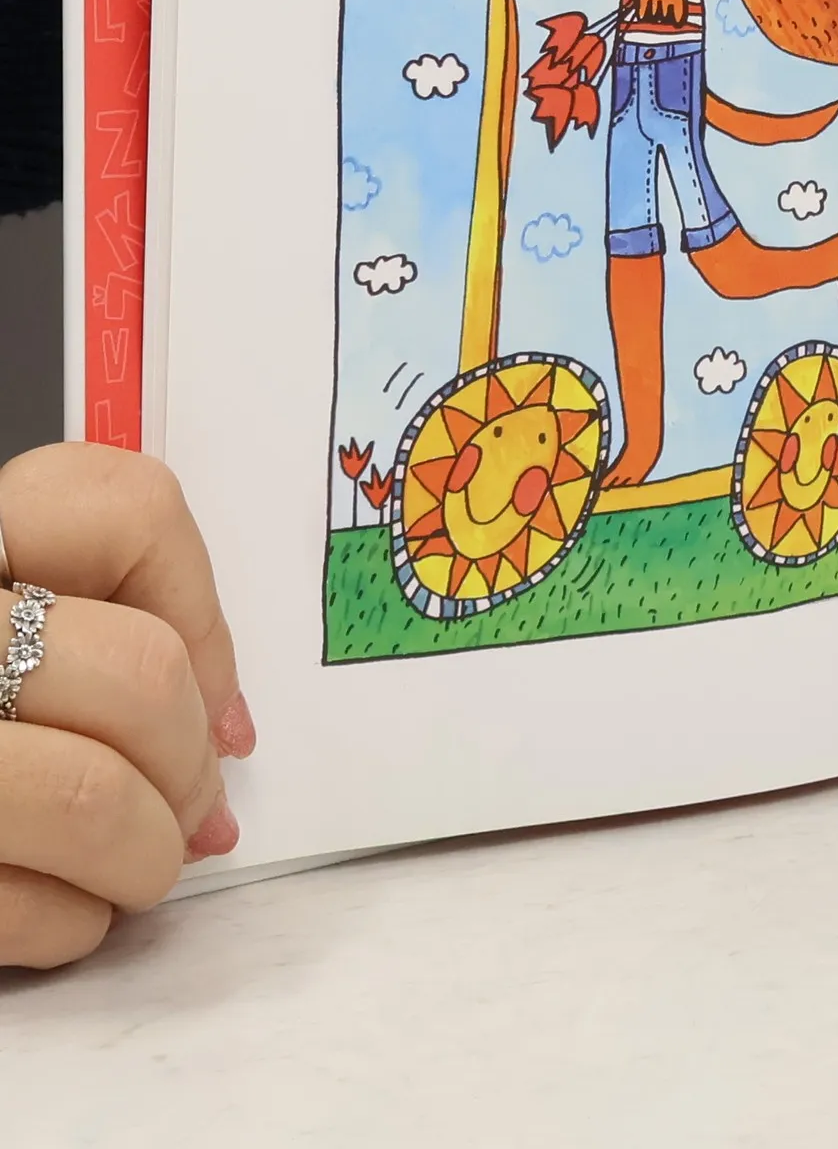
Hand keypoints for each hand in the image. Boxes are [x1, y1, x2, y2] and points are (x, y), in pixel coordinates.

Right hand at [0, 445, 253, 968]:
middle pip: (139, 671)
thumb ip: (102, 645)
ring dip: (146, 853)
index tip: (203, 680)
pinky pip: (18, 906)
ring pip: (92, 796)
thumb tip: (221, 733)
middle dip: (189, 762)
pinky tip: (58, 909)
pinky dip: (70, 922)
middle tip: (188, 806)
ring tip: (137, 868)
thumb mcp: (15, 634)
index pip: (126, 510)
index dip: (197, 606)